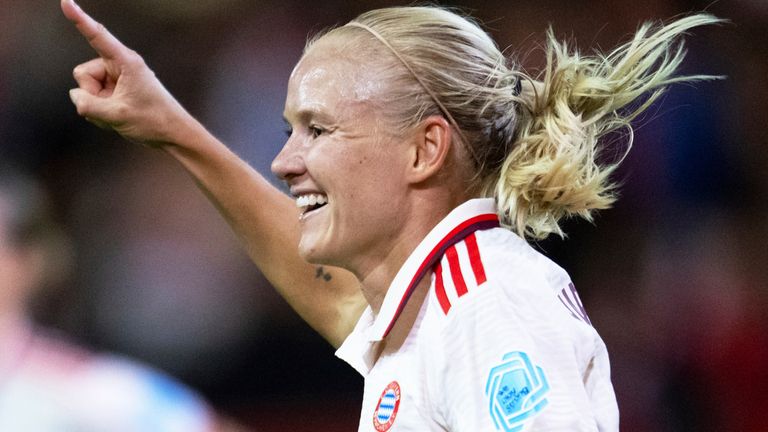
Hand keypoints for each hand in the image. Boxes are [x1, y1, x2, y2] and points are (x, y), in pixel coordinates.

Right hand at [61, 0, 193, 146]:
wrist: (173, 134)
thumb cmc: (153, 121)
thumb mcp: (117, 115)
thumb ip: (88, 105)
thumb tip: (76, 97)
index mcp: (126, 62)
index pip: (97, 36)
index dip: (80, 19)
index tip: (66, 2)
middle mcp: (120, 66)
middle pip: (83, 74)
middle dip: (91, 94)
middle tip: (114, 108)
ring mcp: (117, 79)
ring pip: (87, 88)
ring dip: (97, 105)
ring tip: (119, 114)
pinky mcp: (116, 90)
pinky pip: (95, 98)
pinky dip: (101, 110)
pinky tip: (118, 117)